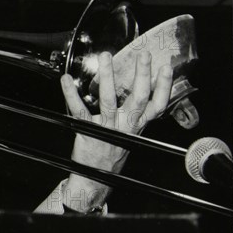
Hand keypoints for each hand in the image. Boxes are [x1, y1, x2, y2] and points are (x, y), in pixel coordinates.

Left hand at [59, 50, 172, 211]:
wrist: (95, 177)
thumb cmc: (112, 150)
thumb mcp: (130, 133)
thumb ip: (135, 114)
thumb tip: (140, 87)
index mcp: (137, 125)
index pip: (157, 106)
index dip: (164, 87)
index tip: (166, 67)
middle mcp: (126, 126)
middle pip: (138, 98)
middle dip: (142, 75)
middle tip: (143, 55)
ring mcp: (107, 128)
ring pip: (110, 100)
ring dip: (108, 77)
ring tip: (106, 58)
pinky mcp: (87, 131)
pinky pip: (79, 109)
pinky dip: (71, 94)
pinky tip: (66, 80)